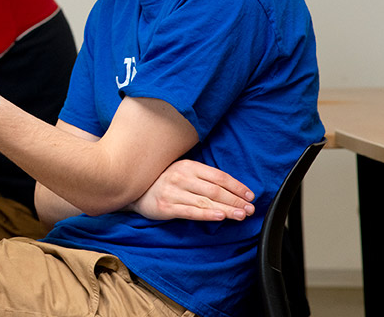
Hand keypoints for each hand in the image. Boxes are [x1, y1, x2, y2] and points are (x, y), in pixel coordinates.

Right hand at [131, 159, 254, 221]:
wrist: (133, 189)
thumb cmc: (162, 181)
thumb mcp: (181, 172)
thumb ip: (202, 178)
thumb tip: (230, 189)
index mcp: (188, 166)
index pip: (219, 176)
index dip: (237, 186)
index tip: (250, 195)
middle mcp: (181, 177)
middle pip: (215, 190)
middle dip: (236, 200)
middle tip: (250, 209)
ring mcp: (173, 192)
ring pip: (206, 202)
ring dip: (227, 209)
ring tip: (241, 215)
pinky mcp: (166, 207)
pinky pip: (191, 211)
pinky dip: (207, 214)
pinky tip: (220, 217)